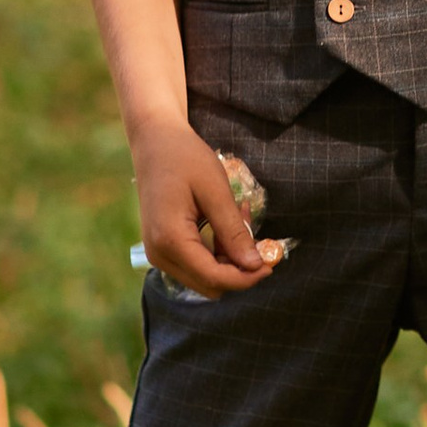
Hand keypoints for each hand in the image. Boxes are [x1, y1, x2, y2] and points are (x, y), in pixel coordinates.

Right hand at [133, 118, 275, 294]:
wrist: (155, 142)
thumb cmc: (185, 159)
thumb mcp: (215, 191)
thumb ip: (233, 231)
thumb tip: (254, 265)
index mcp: (170, 241)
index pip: (214, 278)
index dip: (246, 277)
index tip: (271, 262)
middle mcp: (159, 255)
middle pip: (210, 284)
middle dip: (238, 267)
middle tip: (256, 233)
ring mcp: (158, 254)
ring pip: (205, 276)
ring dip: (229, 257)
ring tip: (239, 217)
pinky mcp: (163, 248)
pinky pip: (196, 263)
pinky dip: (216, 250)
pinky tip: (225, 221)